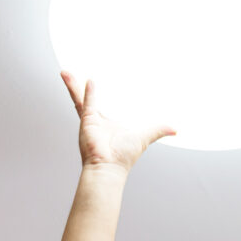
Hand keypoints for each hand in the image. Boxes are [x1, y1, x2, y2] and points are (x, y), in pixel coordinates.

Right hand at [60, 71, 176, 172]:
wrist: (110, 168)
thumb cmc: (124, 157)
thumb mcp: (144, 137)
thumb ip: (157, 131)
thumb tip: (174, 130)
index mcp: (107, 124)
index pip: (101, 104)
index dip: (97, 94)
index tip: (95, 80)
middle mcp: (97, 121)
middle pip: (86, 99)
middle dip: (80, 87)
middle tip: (76, 73)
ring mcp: (90, 121)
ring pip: (79, 99)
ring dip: (73, 86)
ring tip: (66, 72)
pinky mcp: (88, 123)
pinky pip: (87, 104)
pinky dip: (88, 93)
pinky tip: (89, 80)